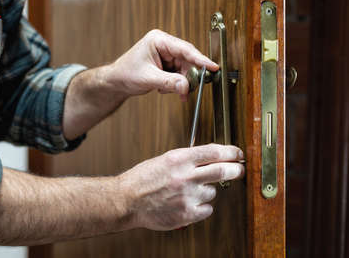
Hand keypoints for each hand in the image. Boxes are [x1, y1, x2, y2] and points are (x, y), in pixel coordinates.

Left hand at [107, 29, 218, 100]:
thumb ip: (169, 82)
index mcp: (158, 40)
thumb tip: (186, 86)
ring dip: (181, 82)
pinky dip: (176, 84)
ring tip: (171, 91)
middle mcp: (164, 45)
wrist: (116, 82)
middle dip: (189, 76)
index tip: (213, 67)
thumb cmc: (125, 73)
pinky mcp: (167, 64)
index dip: (201, 59)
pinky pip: (180, 74)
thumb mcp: (148, 78)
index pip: (185, 49)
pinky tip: (164, 88)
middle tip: (190, 89)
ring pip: (185, 69)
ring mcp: (166, 55)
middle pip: (188, 59)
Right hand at [118, 144, 244, 230]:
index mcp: (179, 159)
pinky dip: (202, 207)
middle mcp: (185, 176)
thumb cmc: (143, 179)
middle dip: (236, 170)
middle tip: (239, 170)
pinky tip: (189, 203)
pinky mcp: (187, 214)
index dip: (231, 152)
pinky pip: (207, 209)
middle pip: (222, 171)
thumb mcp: (165, 160)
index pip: (214, 152)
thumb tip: (211, 158)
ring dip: (206, 191)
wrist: (128, 200)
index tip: (237, 153)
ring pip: (212, 192)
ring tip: (189, 191)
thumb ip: (188, 159)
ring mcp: (187, 196)